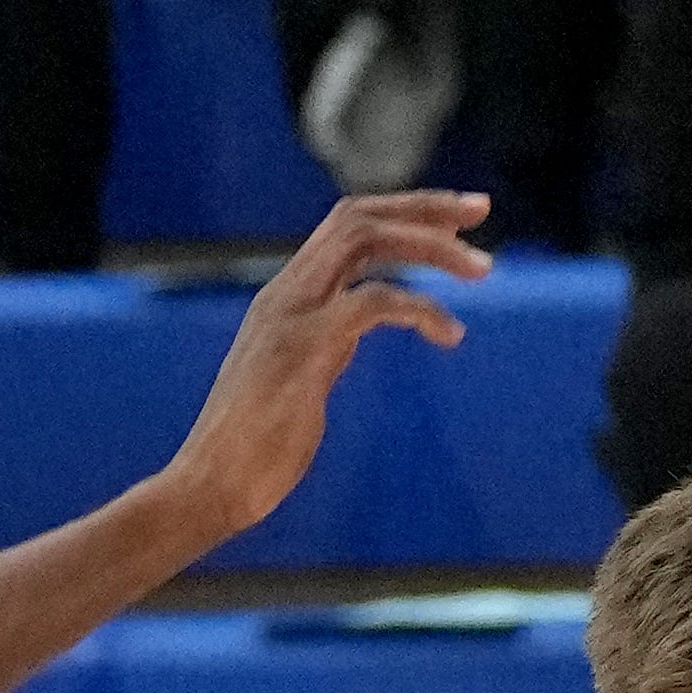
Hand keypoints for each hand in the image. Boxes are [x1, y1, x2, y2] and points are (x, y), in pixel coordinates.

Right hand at [165, 192, 488, 548]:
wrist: (210, 486)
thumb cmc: (251, 452)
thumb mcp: (292, 380)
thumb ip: (320, 347)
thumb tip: (346, 340)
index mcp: (284, 296)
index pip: (345, 225)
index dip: (401, 212)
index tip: (453, 218)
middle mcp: (286, 292)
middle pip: (358, 215)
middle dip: (424, 206)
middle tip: (480, 210)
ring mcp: (294, 315)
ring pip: (367, 239)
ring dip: (430, 245)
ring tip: (481, 269)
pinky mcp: (307, 348)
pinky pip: (375, 301)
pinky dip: (420, 308)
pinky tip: (450, 334)